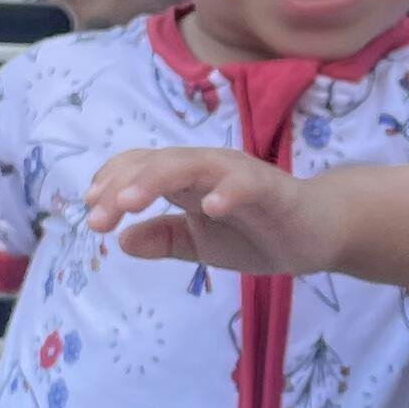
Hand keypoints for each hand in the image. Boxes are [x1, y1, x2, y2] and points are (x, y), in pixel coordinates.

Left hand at [82, 145, 340, 276]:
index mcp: (186, 179)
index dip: (111, 183)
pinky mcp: (271, 189)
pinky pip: (245, 185)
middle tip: (97, 218)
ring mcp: (237, 175)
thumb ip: (164, 239)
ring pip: (190, 165)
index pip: (140, 168)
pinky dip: (226, 193)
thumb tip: (122, 241)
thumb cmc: (257, 231)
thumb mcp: (201, 243)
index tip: (91, 213)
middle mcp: (206, 168)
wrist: (317, 233)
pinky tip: (208, 209)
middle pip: (155, 164)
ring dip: (155, 179)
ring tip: (128, 203)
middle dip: (121, 188)